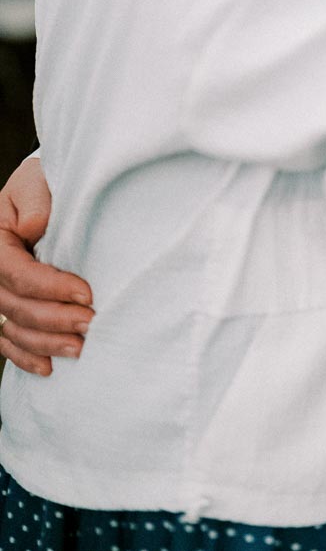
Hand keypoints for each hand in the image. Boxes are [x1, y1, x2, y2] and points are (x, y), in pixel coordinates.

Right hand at [0, 156, 92, 374]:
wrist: (46, 189)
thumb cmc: (46, 184)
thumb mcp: (38, 183)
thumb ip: (35, 203)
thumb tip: (36, 227)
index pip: (18, 274)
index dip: (51, 288)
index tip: (87, 294)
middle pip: (16, 307)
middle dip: (55, 320)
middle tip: (91, 324)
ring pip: (13, 329)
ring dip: (46, 343)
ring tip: (80, 348)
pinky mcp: (10, 306)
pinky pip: (7, 341)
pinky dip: (26, 357)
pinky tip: (49, 368)